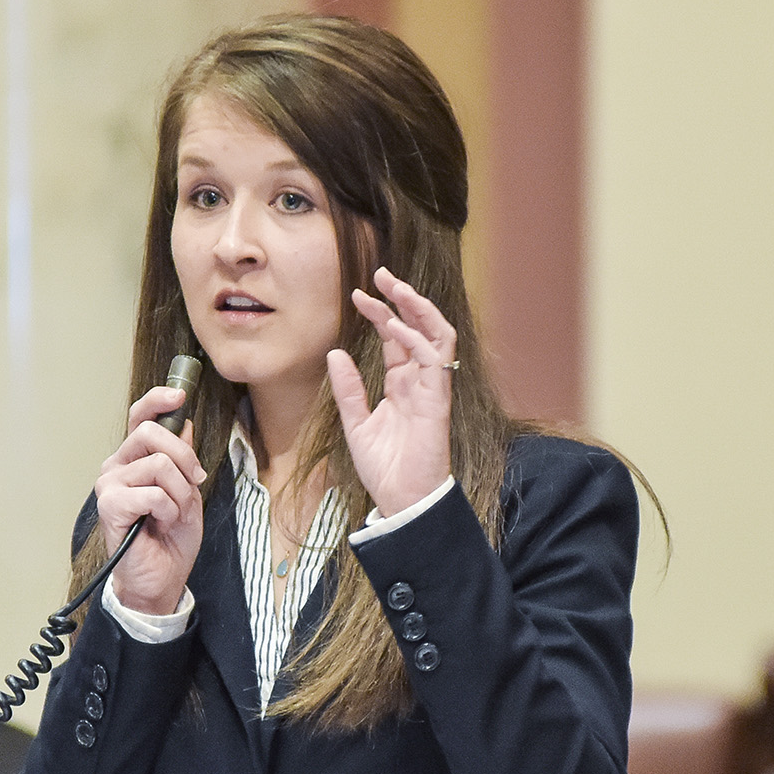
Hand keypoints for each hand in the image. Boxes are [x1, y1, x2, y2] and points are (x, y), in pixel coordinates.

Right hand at [94, 384, 207, 614]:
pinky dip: (168, 510)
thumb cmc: (171, 539)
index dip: (158, 399)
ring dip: (179, 493)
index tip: (179, 395)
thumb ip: (183, 459)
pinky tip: (161, 524)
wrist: (161, 578)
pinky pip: (153, 492)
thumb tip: (185, 422)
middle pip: (151, 432)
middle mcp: (117, 466)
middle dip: (184, 457)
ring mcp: (109, 484)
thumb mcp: (187, 492)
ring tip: (173, 514)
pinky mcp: (109, 505)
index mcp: (134, 459)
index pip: (139, 416)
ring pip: (159, 464)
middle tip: (193, 483)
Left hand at [326, 266, 454, 517]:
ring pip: (436, 334)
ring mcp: (430, 388)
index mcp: (401, 384)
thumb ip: (348, 389)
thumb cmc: (384, 467)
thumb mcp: (355, 423)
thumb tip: (336, 353)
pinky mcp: (437, 400)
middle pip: (419, 327)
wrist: (401, 499)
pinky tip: (393, 327)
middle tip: (382, 274)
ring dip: (417, 308)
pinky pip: (433, 360)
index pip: (395, 337)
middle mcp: (419, 380)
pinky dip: (415, 339)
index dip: (380, 313)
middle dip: (404, 298)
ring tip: (394, 288)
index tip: (357, 295)